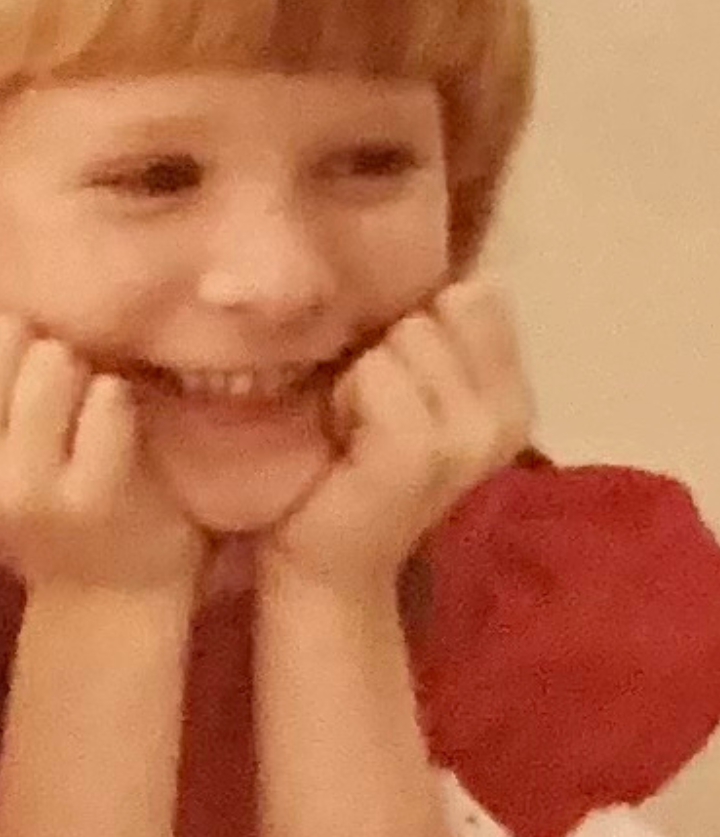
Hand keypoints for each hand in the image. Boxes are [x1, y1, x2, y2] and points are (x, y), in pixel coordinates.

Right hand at [0, 306, 207, 596]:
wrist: (105, 596)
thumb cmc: (44, 506)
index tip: (17, 364)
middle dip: (39, 341)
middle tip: (61, 385)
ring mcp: (27, 484)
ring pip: (50, 360)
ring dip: (82, 368)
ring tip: (89, 405)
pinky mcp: (92, 495)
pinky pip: (106, 401)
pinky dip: (120, 399)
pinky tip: (121, 422)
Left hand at [262, 272, 533, 597]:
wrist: (325, 565)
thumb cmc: (351, 469)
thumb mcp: (405, 391)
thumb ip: (435, 335)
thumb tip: (452, 271)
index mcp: (512, 396)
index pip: (478, 295)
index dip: (415, 328)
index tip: (392, 389)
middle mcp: (508, 414)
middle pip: (436, 309)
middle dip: (384, 353)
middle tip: (366, 417)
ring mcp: (469, 436)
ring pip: (406, 337)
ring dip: (359, 379)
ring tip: (354, 431)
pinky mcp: (420, 453)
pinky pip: (376, 374)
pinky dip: (345, 399)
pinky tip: (343, 440)